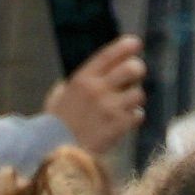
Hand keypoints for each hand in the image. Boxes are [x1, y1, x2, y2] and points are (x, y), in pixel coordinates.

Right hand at [48, 37, 147, 161]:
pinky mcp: (119, 127)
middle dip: (137, 70)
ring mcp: (110, 108)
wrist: (57, 152)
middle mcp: (97, 90)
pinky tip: (124, 121)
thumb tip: (80, 79)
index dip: (124, 47)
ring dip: (135, 99)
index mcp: (82, 79)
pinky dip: (134, 117)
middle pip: (132, 69)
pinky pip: (138, 115)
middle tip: (134, 77)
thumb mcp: (58, 97)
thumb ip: (72, 85)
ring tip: (125, 105)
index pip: (108, 56)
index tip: (136, 43)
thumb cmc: (55, 125)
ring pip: (139, 93)